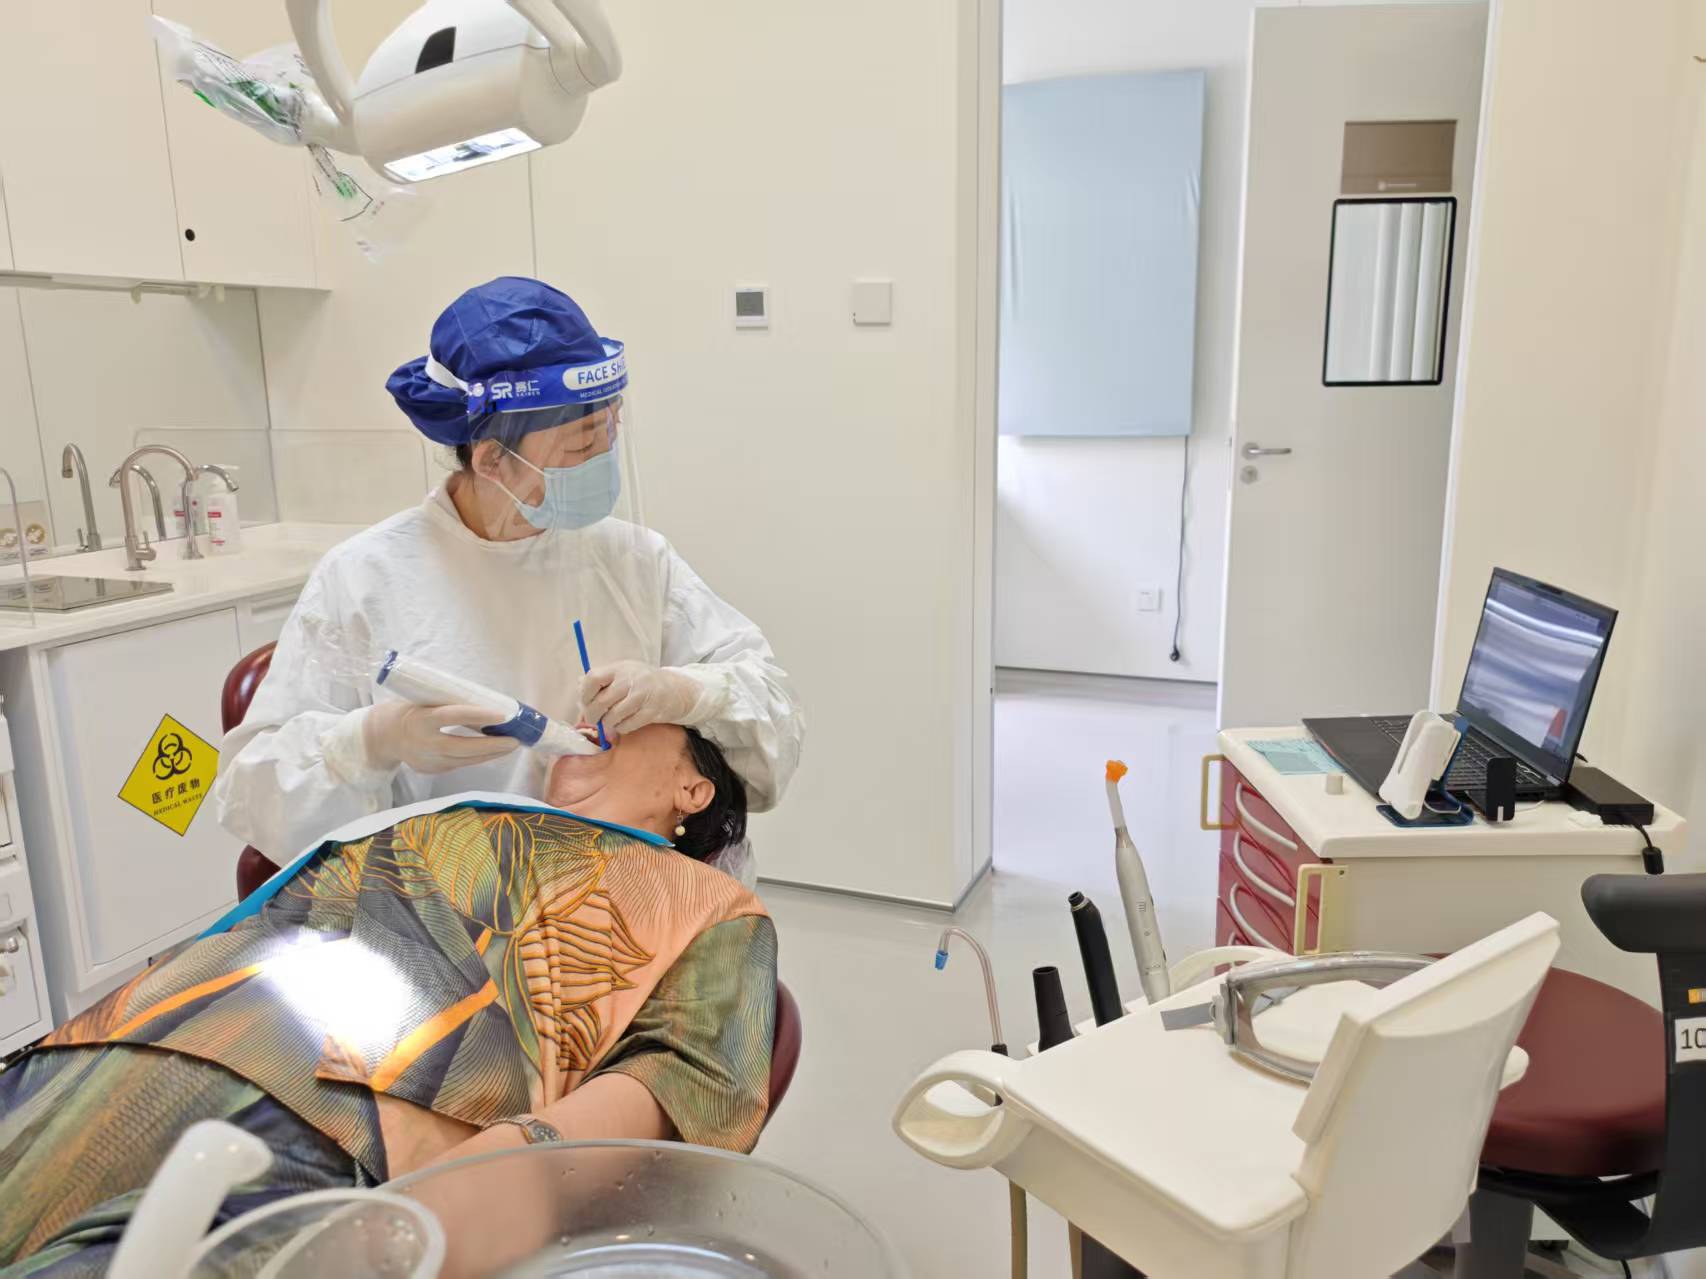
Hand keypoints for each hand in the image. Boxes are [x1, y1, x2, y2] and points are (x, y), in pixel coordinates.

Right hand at [363, 701, 523, 773]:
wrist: (385, 736)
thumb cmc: (412, 711)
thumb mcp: (426, 702)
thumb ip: (451, 705)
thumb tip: (489, 704)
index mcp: (421, 719)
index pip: (453, 716)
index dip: (479, 715)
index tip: (502, 714)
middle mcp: (424, 742)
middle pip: (463, 747)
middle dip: (492, 745)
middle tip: (515, 740)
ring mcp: (428, 760)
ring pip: (465, 760)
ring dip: (491, 754)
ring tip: (511, 746)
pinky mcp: (432, 770)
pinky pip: (460, 765)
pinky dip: (478, 758)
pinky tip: (494, 752)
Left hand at [578, 661, 704, 736]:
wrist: (676, 690)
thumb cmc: (644, 682)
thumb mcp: (624, 673)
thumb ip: (603, 679)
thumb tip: (579, 684)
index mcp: (620, 668)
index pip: (593, 679)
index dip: (584, 694)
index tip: (585, 702)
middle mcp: (630, 679)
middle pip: (601, 702)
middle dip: (593, 715)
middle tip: (594, 719)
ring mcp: (642, 696)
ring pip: (613, 716)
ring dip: (608, 723)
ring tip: (611, 720)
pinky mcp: (651, 711)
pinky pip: (627, 725)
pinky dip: (622, 728)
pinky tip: (624, 723)